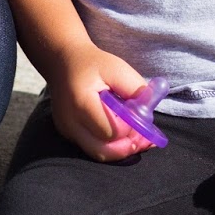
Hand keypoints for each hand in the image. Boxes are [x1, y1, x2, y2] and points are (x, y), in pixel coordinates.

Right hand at [46, 42, 155, 161]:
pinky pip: (92, 147)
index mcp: (82, 103)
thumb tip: (150, 113)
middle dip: (128, 147)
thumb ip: (136, 89)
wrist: (64, 61)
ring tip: (139, 138)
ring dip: (121, 150)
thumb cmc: (94, 64)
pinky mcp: (68, 134)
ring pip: (98, 153)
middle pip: (103, 151)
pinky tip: (125, 134)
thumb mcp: (118, 68)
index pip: (111, 131)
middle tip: (146, 138)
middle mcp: (70, 122)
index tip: (140, 114)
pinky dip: (111, 146)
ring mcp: (67, 131)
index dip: (130, 127)